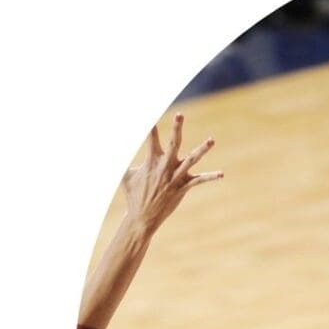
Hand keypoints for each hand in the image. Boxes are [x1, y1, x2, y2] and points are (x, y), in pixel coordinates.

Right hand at [122, 113, 222, 236]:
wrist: (143, 217)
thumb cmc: (133, 194)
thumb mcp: (123, 175)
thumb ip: (118, 160)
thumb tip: (106, 146)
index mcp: (151, 162)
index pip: (150, 138)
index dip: (150, 125)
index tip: (149, 111)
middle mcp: (165, 167)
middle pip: (173, 144)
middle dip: (176, 129)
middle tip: (179, 115)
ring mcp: (175, 177)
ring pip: (192, 160)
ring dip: (202, 150)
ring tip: (212, 140)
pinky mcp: (183, 187)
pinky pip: (199, 181)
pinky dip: (210, 177)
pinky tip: (222, 174)